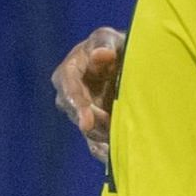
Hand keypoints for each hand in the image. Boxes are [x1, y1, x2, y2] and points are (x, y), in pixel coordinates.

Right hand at [51, 26, 126, 161]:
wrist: (126, 61)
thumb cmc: (116, 46)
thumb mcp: (112, 39)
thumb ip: (106, 44)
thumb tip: (101, 54)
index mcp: (69, 71)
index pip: (69, 88)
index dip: (77, 105)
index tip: (86, 122)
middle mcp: (70, 94)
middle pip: (75, 114)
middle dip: (92, 124)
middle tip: (110, 130)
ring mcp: (81, 112)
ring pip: (87, 131)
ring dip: (102, 136)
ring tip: (119, 142)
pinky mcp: (94, 127)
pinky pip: (95, 144)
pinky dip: (105, 151)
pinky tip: (117, 155)